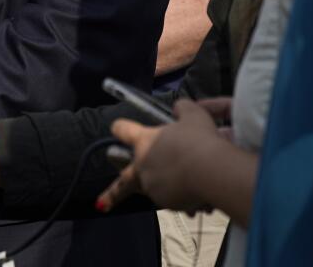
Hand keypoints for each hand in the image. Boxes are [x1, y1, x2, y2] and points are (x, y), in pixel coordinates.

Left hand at [97, 98, 227, 212]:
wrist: (211, 170)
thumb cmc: (200, 139)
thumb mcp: (193, 115)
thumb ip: (182, 109)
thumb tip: (179, 109)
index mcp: (143, 141)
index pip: (122, 130)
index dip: (121, 128)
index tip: (116, 128)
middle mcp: (142, 166)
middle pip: (122, 181)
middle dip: (110, 194)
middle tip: (100, 203)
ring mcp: (153, 187)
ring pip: (154, 190)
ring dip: (164, 189)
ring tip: (183, 184)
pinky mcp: (168, 203)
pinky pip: (173, 201)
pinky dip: (183, 199)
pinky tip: (198, 200)